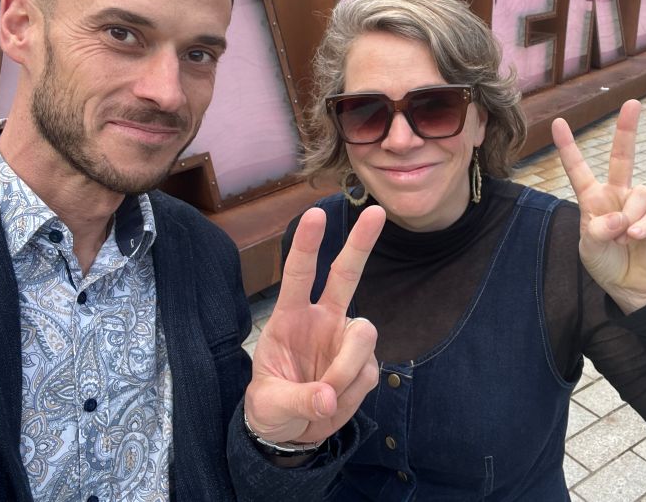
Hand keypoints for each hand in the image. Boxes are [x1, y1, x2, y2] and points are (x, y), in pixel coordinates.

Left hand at [244, 204, 385, 443]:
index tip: (316, 214)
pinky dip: (352, 393)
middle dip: (361, 243)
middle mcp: (323, 318)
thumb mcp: (270, 407)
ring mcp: (346, 338)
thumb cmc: (272, 407)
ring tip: (326, 399)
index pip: (298, 275)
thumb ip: (297, 400)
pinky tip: (336, 402)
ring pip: (363, 336)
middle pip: (346, 274)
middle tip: (376, 212)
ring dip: (346, 369)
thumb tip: (328, 398)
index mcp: (289, 318)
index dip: (306, 244)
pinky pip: (370, 372)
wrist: (291, 434)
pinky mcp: (366, 363)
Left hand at [552, 100, 645, 313]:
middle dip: (628, 129)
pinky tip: (634, 238)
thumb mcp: (589, 248)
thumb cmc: (605, 261)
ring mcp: (639, 205)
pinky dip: (642, 227)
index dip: (568, 147)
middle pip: (623, 156)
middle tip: (632, 103)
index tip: (557, 123)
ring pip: (640, 192)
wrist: (629, 285)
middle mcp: (617, 194)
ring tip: (623, 238)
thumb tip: (620, 218)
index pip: (579, 169)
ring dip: (629, 216)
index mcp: (593, 198)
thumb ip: (598, 231)